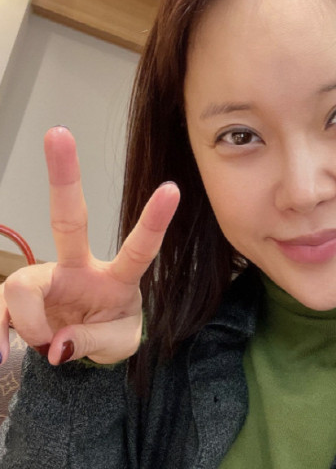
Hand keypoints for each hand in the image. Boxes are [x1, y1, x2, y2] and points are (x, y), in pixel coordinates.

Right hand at [0, 127, 178, 365]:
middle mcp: (79, 267)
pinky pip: (0, 308)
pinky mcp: (19, 295)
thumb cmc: (110, 333)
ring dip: (29, 323)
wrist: (80, 348)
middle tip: (58, 133)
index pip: (139, 248)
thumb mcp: (118, 346)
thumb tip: (57, 344)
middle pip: (69, 218)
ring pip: (23, 285)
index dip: (153, 220)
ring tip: (45, 347)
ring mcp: (46, 277)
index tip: (172, 188)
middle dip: (64, 176)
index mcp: (117, 278)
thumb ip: (93, 341)